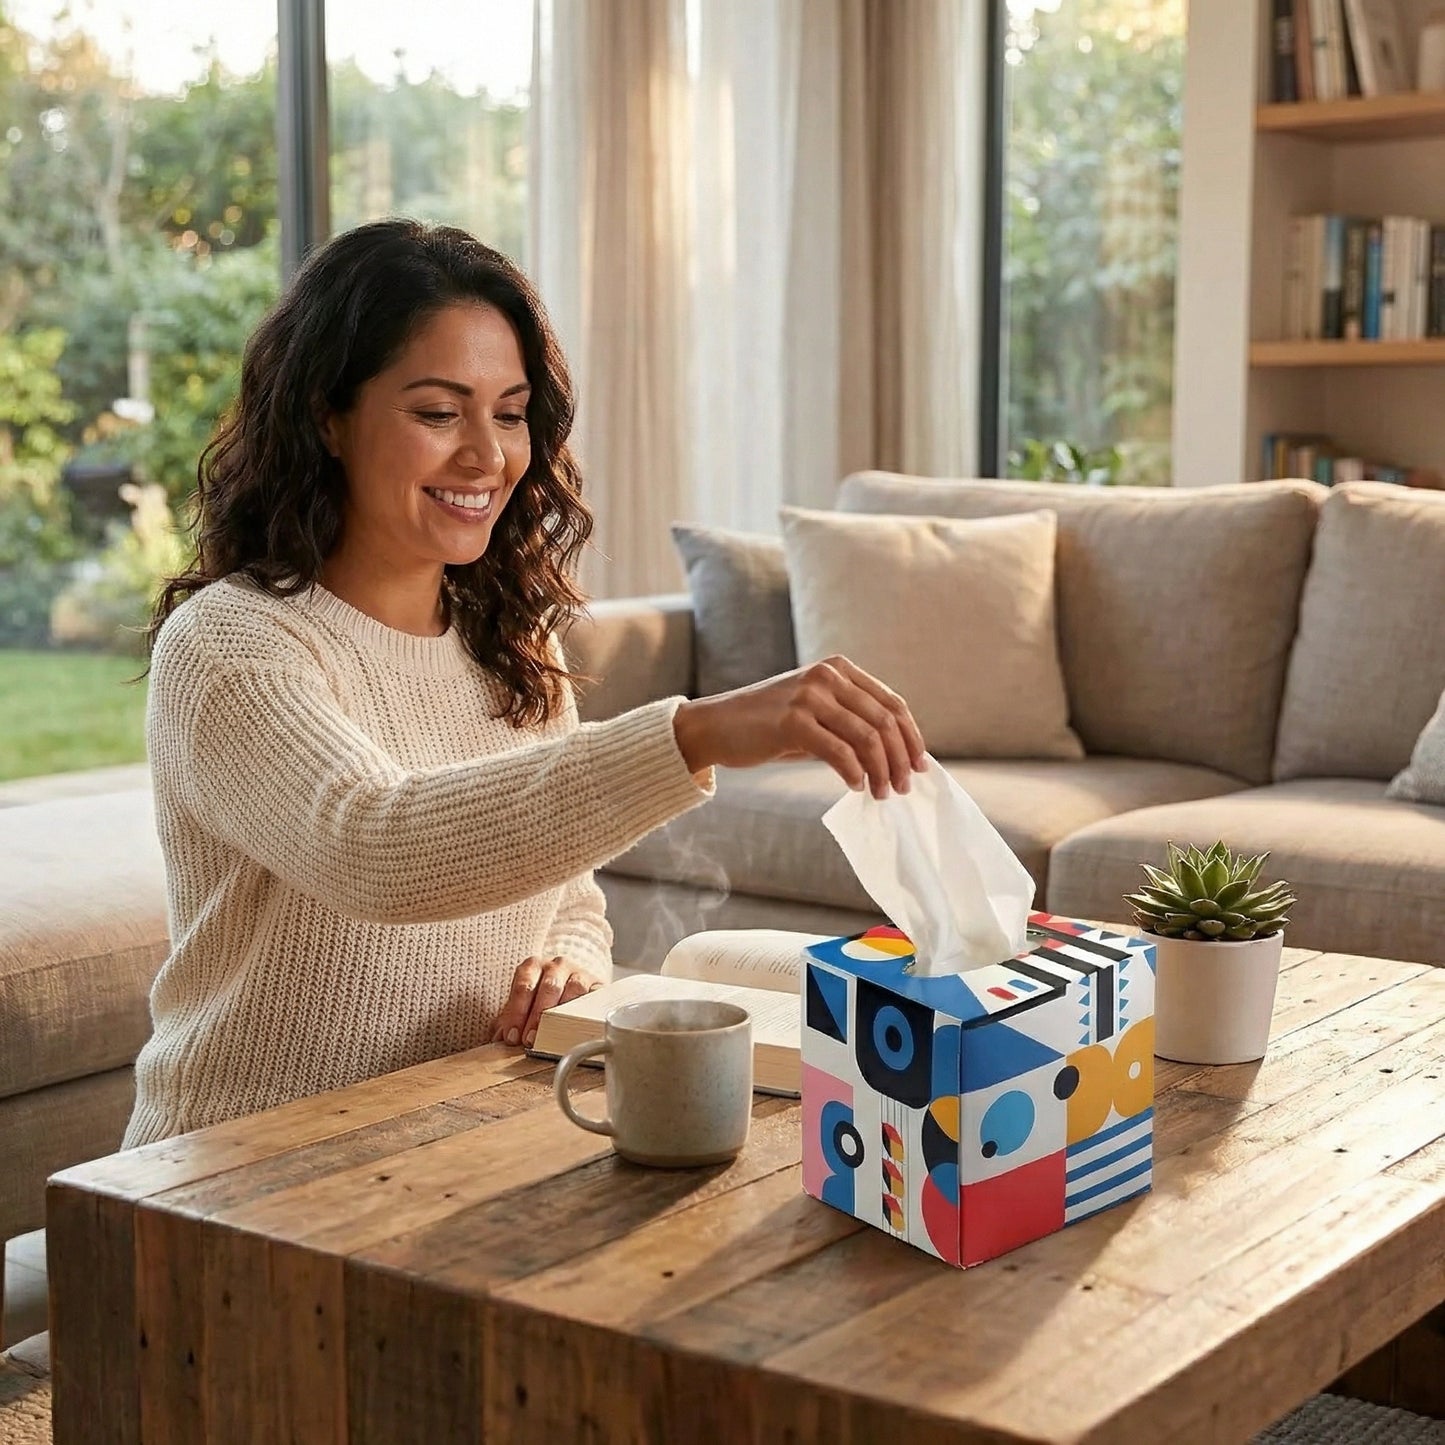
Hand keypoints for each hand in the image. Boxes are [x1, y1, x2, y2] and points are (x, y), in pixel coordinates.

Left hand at [491, 955, 604, 1048]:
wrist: (569, 984)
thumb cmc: (540, 998)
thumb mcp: (520, 1006)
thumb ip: (508, 1021)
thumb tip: (497, 1040)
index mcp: (532, 966)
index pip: (523, 986)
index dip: (516, 1013)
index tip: (512, 1037)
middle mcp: (556, 965)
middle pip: (549, 987)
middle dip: (538, 1016)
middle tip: (530, 1040)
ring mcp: (579, 973)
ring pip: (574, 988)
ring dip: (563, 1015)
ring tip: (553, 1037)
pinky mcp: (598, 985)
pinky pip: (596, 996)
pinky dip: (589, 1011)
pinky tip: (580, 1027)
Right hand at [672, 655, 927, 798]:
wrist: (716, 726)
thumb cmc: (768, 726)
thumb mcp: (814, 713)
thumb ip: (849, 722)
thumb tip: (895, 756)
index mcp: (838, 669)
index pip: (891, 703)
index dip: (911, 737)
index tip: (919, 766)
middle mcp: (827, 675)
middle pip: (884, 721)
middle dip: (899, 759)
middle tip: (902, 787)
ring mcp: (810, 696)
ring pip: (866, 738)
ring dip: (881, 771)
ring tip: (881, 792)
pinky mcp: (793, 721)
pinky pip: (839, 751)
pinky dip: (854, 772)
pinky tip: (855, 786)